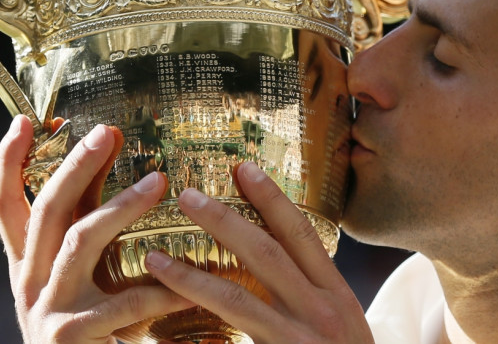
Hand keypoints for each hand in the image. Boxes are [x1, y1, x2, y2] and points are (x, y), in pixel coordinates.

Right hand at [0, 115, 193, 342]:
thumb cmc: (85, 323)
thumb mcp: (78, 272)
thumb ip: (90, 221)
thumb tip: (117, 157)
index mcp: (27, 263)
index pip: (4, 205)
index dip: (8, 162)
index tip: (23, 122)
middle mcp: (29, 280)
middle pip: (46, 210)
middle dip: (75, 165)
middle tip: (106, 132)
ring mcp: (48, 307)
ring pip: (80, 241)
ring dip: (120, 206)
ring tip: (159, 182)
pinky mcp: (73, 335)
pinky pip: (126, 301)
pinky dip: (162, 288)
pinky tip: (191, 282)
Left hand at [145, 161, 373, 343]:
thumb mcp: (342, 325)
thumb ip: (311, 294)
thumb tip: (270, 263)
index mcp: (337, 294)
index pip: (302, 235)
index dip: (272, 199)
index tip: (245, 169)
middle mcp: (322, 311)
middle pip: (268, 253)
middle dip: (225, 221)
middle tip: (188, 196)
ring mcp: (300, 339)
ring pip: (238, 298)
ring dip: (191, 276)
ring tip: (155, 257)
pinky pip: (232, 333)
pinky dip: (198, 323)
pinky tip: (166, 319)